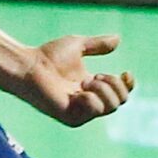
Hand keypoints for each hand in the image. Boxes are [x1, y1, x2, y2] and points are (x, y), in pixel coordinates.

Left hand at [10, 33, 135, 127]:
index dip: (128, 84)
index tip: (126, 72)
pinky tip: (78, 91)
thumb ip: (98, 44)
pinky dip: (91, 97)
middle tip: (94, 76)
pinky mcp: (72, 118)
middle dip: (113, 84)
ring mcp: (82, 112)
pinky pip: (95, 110)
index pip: (120, 94)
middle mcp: (89, 102)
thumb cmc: (47, 56)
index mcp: (92, 87)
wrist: (29, 66)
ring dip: (102, 89)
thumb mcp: (78, 45)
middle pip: (121, 101)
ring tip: (84, 81)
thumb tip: (118, 39)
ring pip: (111, 106)